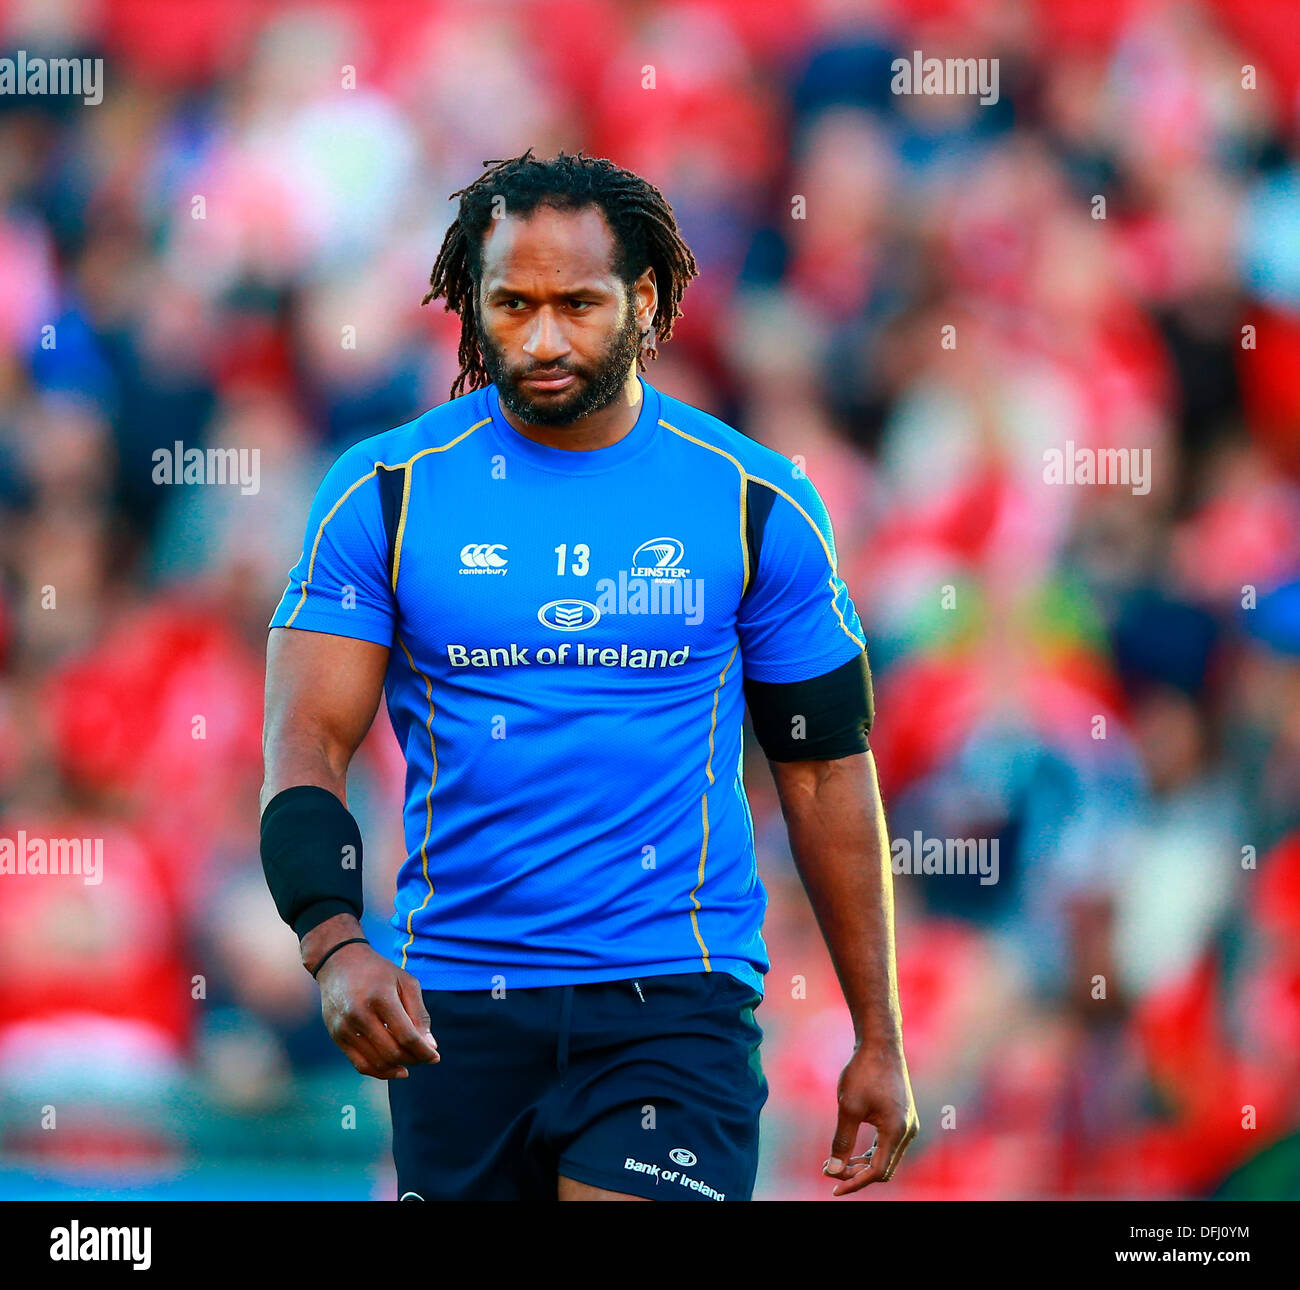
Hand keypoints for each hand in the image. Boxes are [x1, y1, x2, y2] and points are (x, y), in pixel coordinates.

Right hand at [314, 940, 439, 1079]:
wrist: (339, 962)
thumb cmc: (378, 972)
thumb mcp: (406, 982)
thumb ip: (419, 1014)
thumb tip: (430, 1046)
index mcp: (381, 998)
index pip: (406, 1036)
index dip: (424, 1051)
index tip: (435, 1057)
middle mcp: (359, 1014)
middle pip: (392, 1052)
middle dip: (414, 1060)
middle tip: (425, 1057)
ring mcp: (345, 1027)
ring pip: (377, 1062)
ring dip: (398, 1067)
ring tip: (411, 1061)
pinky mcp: (336, 1036)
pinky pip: (360, 1064)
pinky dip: (380, 1071)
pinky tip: (395, 1068)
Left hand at [822, 1041, 917, 1195]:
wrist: (880, 1043)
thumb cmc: (864, 1072)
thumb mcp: (848, 1107)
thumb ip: (842, 1141)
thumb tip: (833, 1170)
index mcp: (897, 1131)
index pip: (877, 1171)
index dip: (854, 1183)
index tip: (833, 1189)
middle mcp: (908, 1131)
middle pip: (883, 1168)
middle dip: (857, 1175)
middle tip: (830, 1171)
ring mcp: (908, 1125)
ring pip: (886, 1158)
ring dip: (863, 1165)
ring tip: (837, 1164)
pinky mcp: (903, 1118)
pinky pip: (888, 1145)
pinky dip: (871, 1153)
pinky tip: (852, 1153)